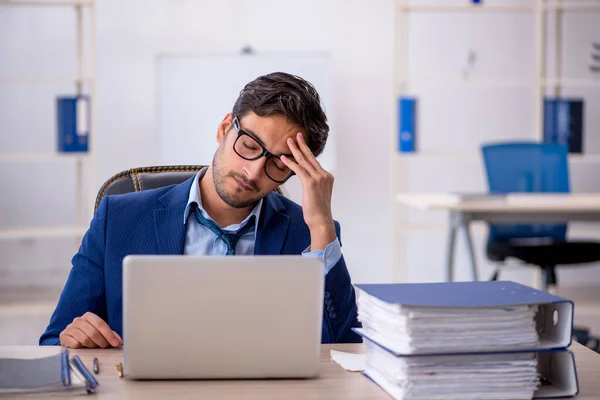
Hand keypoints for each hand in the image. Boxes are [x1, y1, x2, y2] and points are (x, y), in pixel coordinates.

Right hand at [59, 312, 121, 348]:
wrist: (71, 338)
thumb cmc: (88, 334)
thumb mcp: (100, 332)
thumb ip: (110, 335)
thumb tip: (118, 341)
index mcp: (89, 316)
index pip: (100, 324)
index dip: (109, 334)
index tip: (116, 343)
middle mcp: (78, 320)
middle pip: (93, 332)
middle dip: (102, 341)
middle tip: (106, 346)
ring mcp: (70, 328)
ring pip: (85, 339)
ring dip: (92, 345)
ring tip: (94, 346)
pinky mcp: (64, 336)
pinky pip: (75, 344)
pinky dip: (82, 347)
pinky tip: (83, 347)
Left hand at [281, 132, 336, 250]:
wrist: (321, 220)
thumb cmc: (318, 211)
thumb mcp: (318, 194)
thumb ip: (314, 184)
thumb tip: (306, 181)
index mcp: (327, 177)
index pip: (314, 162)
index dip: (307, 152)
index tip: (301, 143)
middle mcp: (324, 175)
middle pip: (311, 157)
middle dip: (302, 145)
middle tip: (296, 135)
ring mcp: (319, 178)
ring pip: (304, 161)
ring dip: (295, 150)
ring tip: (288, 141)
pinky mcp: (311, 183)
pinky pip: (299, 169)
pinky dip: (290, 163)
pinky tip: (284, 158)